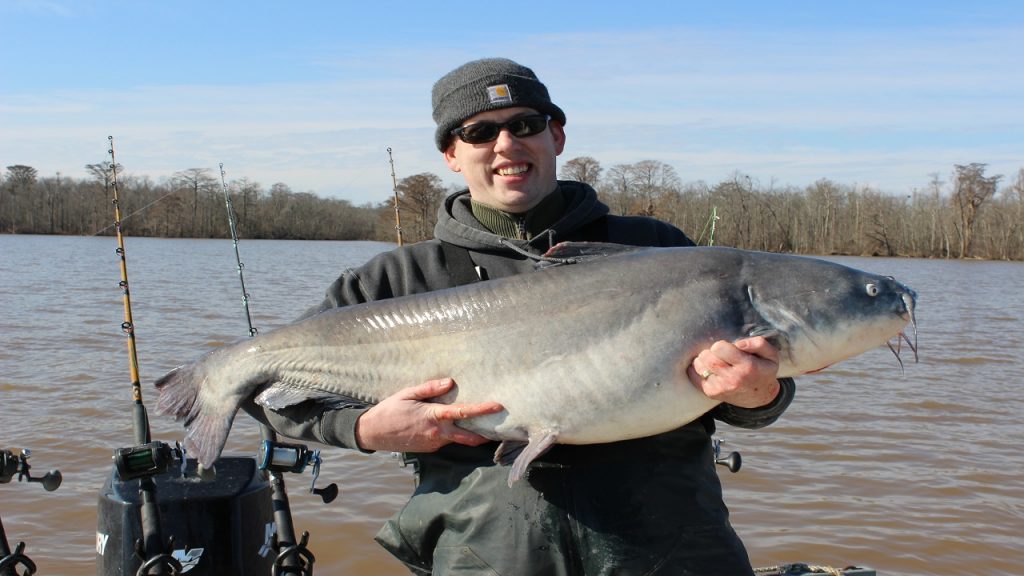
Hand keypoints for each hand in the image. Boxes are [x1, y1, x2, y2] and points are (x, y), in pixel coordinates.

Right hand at [354, 378, 503, 452]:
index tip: (497, 406)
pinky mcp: (430, 449)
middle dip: (485, 433)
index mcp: (432, 416)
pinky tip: (455, 426)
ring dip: (470, 433)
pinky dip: (455, 435)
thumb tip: (450, 382)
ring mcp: (433, 443)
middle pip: (468, 436)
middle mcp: (436, 433)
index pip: (461, 412)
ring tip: (481, 422)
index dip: (481, 410)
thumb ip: (430, 388)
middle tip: (500, 425)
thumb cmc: (390, 410)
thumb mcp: (407, 393)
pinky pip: (446, 441)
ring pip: (458, 439)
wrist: (373, 433)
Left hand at [688, 336, 780, 408]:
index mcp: (746, 367)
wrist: (760, 396)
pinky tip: (709, 369)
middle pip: (706, 356)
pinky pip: (694, 375)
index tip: (728, 348)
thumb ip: (758, 343)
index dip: (721, 345)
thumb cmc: (763, 371)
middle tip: (720, 354)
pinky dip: (698, 369)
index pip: (719, 348)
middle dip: (711, 351)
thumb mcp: (771, 355)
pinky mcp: (711, 393)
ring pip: (699, 365)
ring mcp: (719, 388)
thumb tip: (738, 343)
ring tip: (715, 361)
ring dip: (704, 359)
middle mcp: (732, 379)